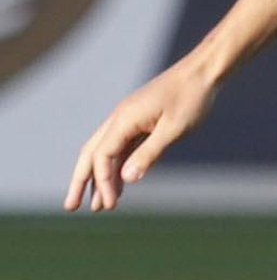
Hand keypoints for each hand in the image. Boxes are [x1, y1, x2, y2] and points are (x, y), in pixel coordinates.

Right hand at [65, 58, 219, 211]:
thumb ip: (149, 154)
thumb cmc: (191, 99)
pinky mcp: (139, 121)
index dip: (103, 182)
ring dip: (99, 178)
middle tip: (71, 207)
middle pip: (92, 153)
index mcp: (124, 119)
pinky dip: (117, 167)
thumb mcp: (173, 129)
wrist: (203, 72)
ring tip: (96, 205)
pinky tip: (119, 185)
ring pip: (105, 151)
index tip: (110, 205)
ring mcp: (128, 119)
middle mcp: (120, 118)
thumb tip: (125, 180)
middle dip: (81, 181)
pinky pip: (121, 147)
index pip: (102, 155)